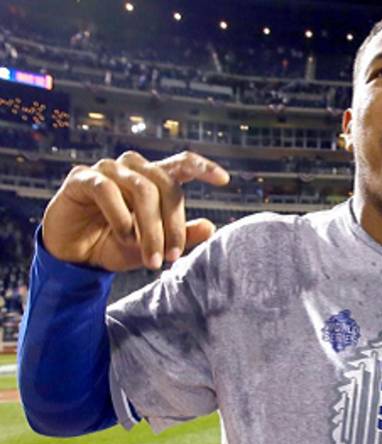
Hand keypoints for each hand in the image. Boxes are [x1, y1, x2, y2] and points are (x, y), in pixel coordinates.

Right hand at [42, 151, 229, 271]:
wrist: (75, 256)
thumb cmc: (116, 245)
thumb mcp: (154, 248)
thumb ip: (181, 238)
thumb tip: (211, 227)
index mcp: (154, 179)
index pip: (182, 164)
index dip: (203, 167)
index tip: (224, 180)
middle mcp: (133, 169)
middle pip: (166, 186)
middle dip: (173, 226)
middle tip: (171, 259)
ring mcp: (107, 170)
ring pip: (142, 189)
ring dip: (149, 228)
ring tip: (147, 256)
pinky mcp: (82, 178)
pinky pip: (107, 190)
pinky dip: (121, 217)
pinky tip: (123, 237)